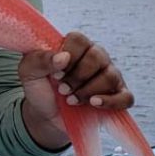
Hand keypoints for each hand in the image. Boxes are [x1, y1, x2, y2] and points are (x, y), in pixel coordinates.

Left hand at [19, 31, 135, 129]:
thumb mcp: (28, 72)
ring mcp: (109, 76)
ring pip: (109, 76)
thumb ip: (39, 59)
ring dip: (87, 91)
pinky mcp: (117, 97)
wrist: (45, 116)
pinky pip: (126, 97)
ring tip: (71, 99)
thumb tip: (63, 57)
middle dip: (76, 77)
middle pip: (96, 57)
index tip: (55, 72)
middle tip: (62, 89)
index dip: (67, 55)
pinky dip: (110, 101)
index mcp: (75, 47)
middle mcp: (96, 57)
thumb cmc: (40, 88)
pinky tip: (93, 103)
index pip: (79, 39)